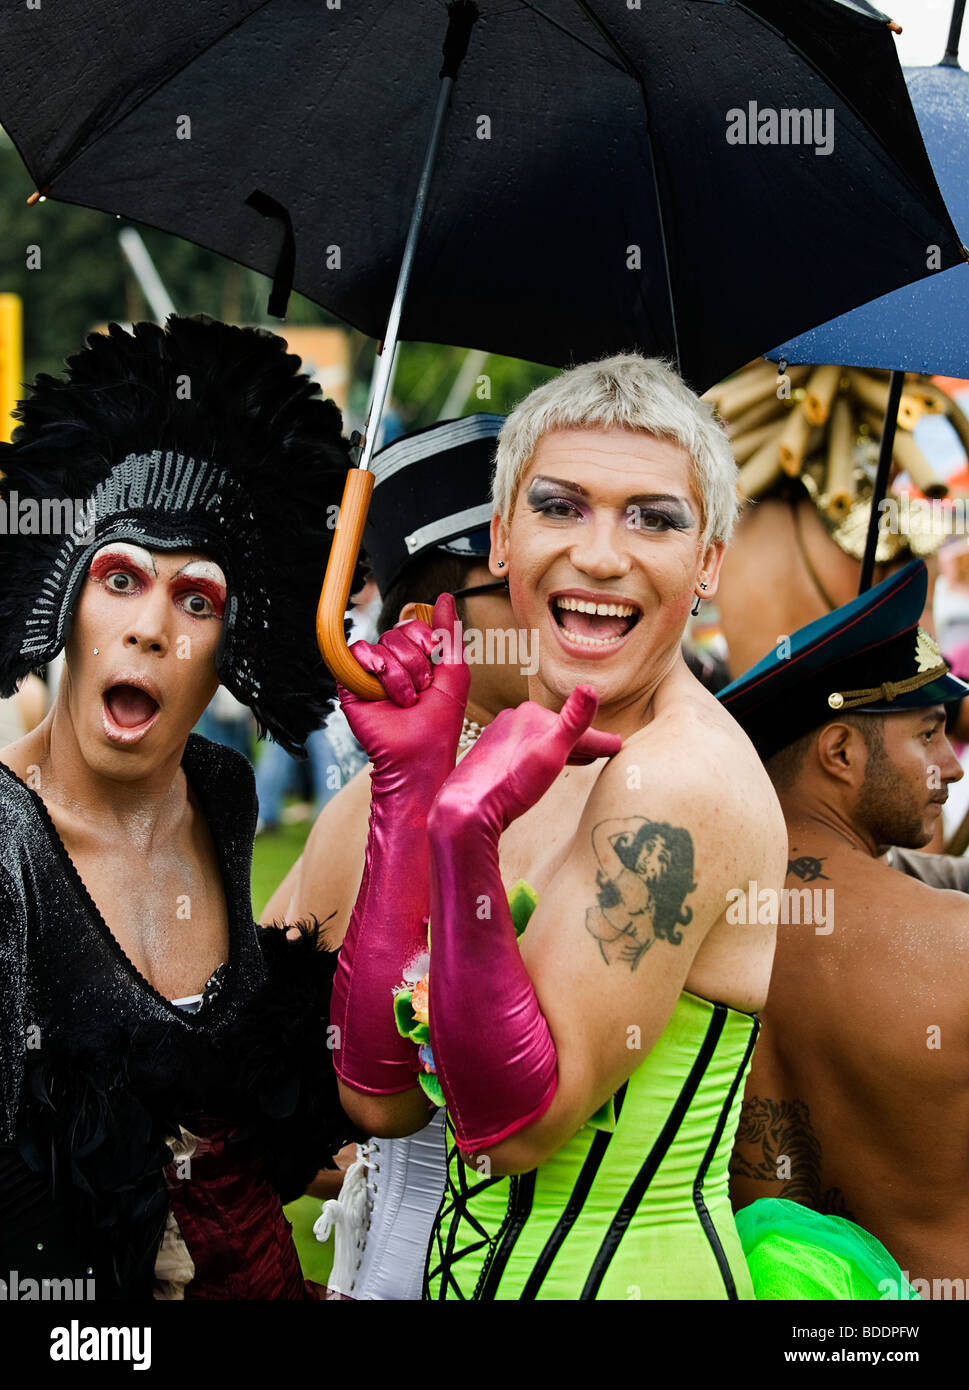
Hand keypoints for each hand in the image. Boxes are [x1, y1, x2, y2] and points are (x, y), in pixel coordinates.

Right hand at [338, 592, 469, 797]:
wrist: (418, 755)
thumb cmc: (439, 722)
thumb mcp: (455, 672)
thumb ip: (449, 633)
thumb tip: (445, 597)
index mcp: (416, 658)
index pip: (415, 626)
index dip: (427, 642)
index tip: (433, 670)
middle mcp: (392, 663)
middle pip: (398, 633)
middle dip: (415, 664)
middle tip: (419, 692)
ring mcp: (370, 672)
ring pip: (381, 644)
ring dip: (399, 675)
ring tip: (403, 701)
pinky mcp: (351, 683)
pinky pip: (356, 652)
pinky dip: (372, 665)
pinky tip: (381, 688)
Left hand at [430, 684, 621, 835]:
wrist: (467, 809)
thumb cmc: (511, 784)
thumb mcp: (551, 754)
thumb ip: (573, 722)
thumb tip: (590, 688)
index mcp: (531, 715)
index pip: (575, 728)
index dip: (599, 741)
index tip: (619, 747)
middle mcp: (513, 721)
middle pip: (557, 732)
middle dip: (581, 742)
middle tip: (603, 750)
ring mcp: (499, 739)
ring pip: (540, 741)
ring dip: (560, 749)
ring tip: (579, 759)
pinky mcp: (490, 759)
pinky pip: (524, 754)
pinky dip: (540, 758)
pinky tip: (540, 770)